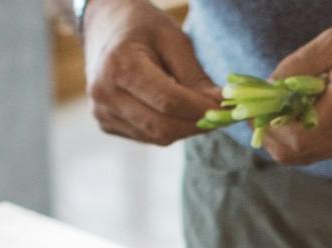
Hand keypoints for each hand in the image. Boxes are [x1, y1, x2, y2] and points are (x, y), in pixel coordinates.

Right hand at [84, 0, 221, 145]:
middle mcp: (105, 94)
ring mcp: (103, 113)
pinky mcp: (106, 124)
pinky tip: (176, 111)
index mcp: (119, 66)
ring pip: (156, 137)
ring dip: (185, 128)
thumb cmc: (141, 27)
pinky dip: (168, 128)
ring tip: (202, 111)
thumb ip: (196, 77)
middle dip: (198, 125)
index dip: (202, 110)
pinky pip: (147, 136)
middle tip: (223, 117)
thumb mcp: (173, 39)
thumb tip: (222, 105)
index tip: (228, 110)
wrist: (104, 26)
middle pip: (162, 127)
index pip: (168, 102)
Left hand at [258, 18, 331, 164]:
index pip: (291, 132)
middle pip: (289, 151)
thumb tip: (266, 86)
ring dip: (278, 134)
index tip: (253, 98)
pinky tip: (297, 110)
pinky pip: (310, 151)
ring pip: (296, 156)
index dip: (263, 119)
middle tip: (260, 102)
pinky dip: (293, 135)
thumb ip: (300, 64)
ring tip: (279, 103)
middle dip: (265, 129)